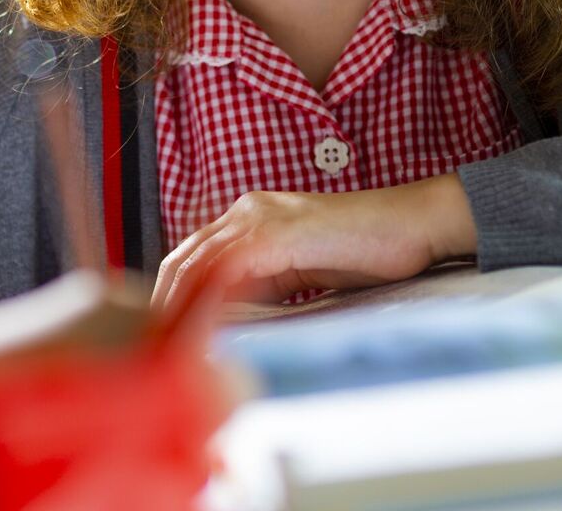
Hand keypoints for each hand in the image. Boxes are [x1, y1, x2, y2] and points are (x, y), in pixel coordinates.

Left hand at [151, 175, 476, 317]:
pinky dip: (208, 301)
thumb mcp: (301, 274)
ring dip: (177, 307)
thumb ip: (265, 287)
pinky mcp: (277, 232)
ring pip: (197, 263)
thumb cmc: (367, 252)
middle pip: (181, 260)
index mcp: (249, 219)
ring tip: (166, 348)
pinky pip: (228, 269)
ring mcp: (260, 218)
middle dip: (160, 305)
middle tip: (150, 350)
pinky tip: (201, 330)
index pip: (190, 258)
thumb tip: (228, 323)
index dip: (167, 297)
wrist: (412, 226)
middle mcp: (246, 212)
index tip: (157, 338)